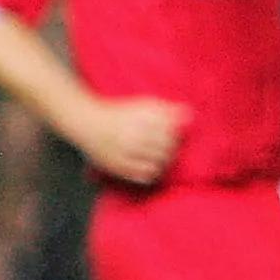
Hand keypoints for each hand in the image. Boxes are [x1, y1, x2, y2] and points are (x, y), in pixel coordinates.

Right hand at [73, 95, 188, 186]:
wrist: (89, 124)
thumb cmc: (120, 113)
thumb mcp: (144, 104)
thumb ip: (167, 109)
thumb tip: (191, 113)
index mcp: (140, 119)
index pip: (171, 132)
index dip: (177, 135)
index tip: (174, 134)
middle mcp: (133, 136)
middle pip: (166, 148)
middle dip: (171, 148)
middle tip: (167, 145)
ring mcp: (125, 154)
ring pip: (158, 163)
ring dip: (164, 160)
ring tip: (159, 154)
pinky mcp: (119, 167)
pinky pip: (145, 175)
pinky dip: (152, 172)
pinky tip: (151, 164)